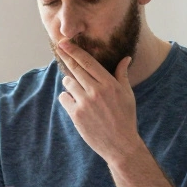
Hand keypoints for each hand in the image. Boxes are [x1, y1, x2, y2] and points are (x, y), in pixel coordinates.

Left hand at [54, 39, 143, 165]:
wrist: (120, 144)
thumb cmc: (125, 118)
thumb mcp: (127, 95)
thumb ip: (122, 75)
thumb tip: (125, 58)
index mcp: (109, 84)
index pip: (88, 62)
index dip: (74, 51)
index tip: (64, 42)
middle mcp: (96, 91)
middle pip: (75, 68)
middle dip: (66, 56)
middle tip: (59, 48)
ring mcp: (84, 103)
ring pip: (68, 82)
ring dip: (70, 82)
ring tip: (78, 90)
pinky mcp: (76, 114)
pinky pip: (64, 98)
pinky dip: (67, 98)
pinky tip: (75, 103)